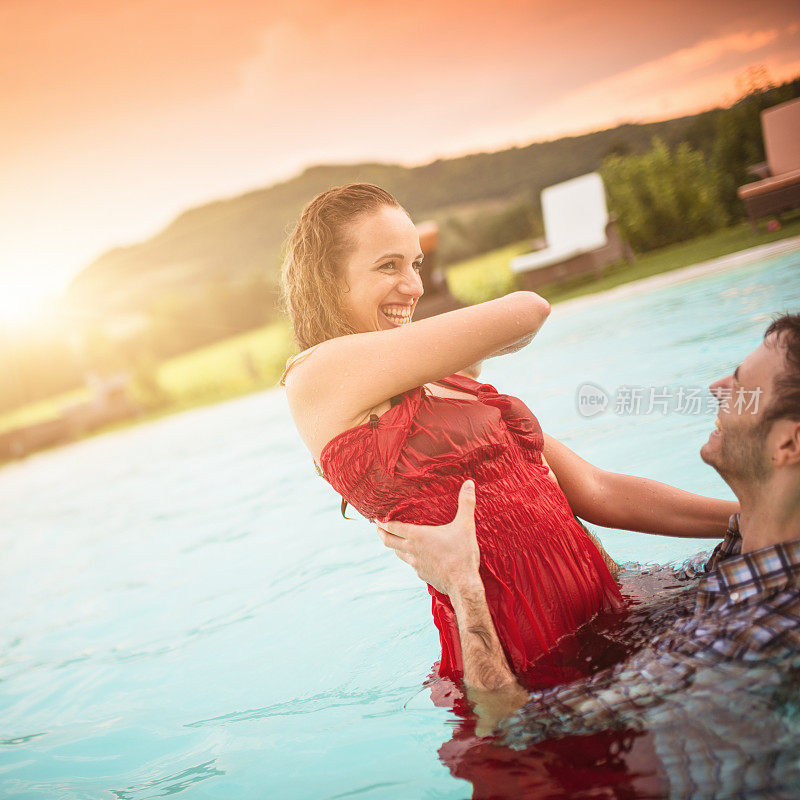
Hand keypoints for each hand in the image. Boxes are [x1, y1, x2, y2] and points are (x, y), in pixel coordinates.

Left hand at [376, 480, 480, 595]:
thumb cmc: (462, 554)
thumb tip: (469, 483)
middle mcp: (412, 550)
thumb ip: (466, 503)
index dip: (383, 522)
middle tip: (378, 528)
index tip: (376, 518)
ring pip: (399, 554)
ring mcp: (416, 564)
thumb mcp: (465, 525)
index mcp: (417, 536)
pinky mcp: (422, 575)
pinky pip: (411, 564)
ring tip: (394, 541)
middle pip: (389, 541)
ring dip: (394, 546)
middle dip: (382, 534)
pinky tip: (415, 557)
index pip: (393, 527)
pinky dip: (409, 558)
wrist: (463, 584)